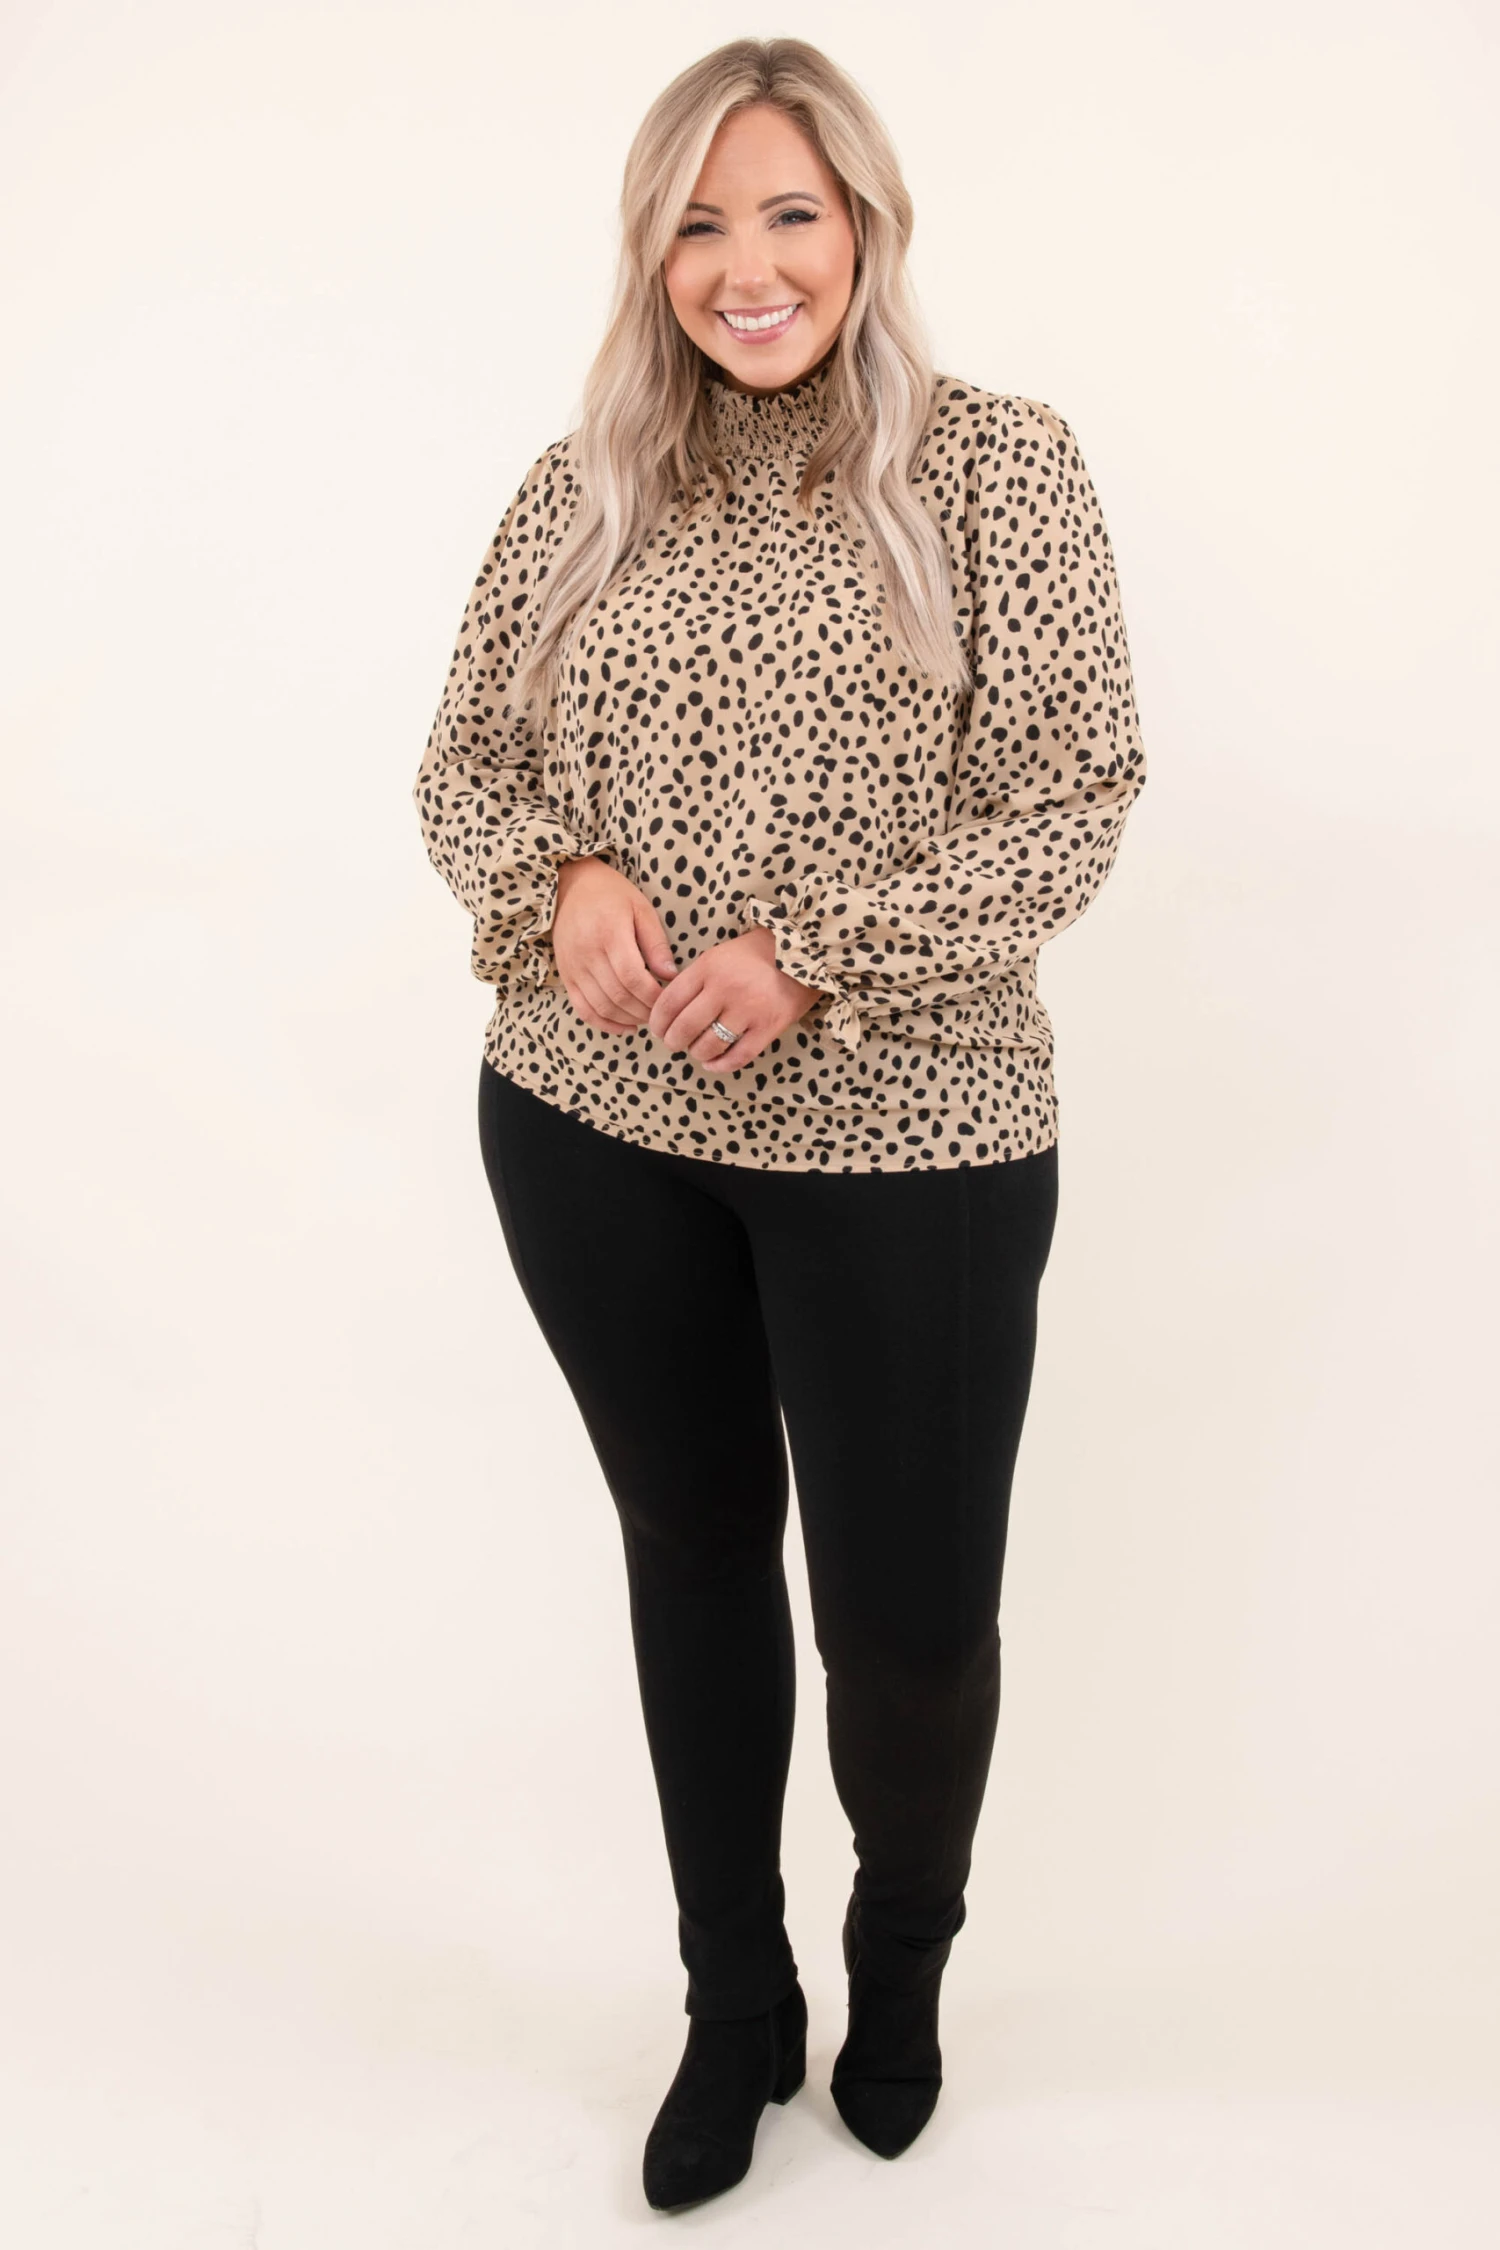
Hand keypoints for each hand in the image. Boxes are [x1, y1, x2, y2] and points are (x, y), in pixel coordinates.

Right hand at [552, 857, 678, 1031]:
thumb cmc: (611, 894)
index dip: (653, 996)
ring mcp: (574, 967)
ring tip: (647, 1018)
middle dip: (644, 1011)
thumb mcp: (641, 909)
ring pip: (602, 1006)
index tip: (670, 999)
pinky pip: (583, 1009)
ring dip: (628, 1019)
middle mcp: (588, 953)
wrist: (570, 886)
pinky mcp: (566, 976)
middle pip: (618, 995)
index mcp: (609, 933)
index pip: (633, 977)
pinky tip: (624, 1027)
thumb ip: (655, 943)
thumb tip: (670, 975)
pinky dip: (604, 1024)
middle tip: (663, 1013)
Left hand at [648, 925, 822, 1073]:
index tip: (657, 1029)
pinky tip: (713, 1064)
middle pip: (684, 1028)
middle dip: (673, 1041)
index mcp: (709, 968)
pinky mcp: (768, 1028)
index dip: (657, 1021)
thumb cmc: (757, 954)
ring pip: (708, 1046)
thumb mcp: (719, 955)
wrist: (805, 953)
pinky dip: (720, 1065)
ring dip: (697, 1053)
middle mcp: (725, 989)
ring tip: (697, 1050)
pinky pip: (737, 1057)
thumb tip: (669, 1010)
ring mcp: (748, 1010)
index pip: (669, 1001)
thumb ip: (696, 979)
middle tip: (674, 1043)